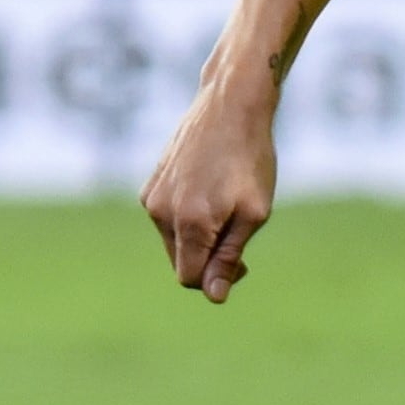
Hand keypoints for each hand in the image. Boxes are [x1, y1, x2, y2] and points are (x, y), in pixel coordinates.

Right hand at [140, 74, 278, 303]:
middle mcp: (161, 212)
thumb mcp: (254, 213)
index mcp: (189, 223)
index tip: (243, 264)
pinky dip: (188, 218)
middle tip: (241, 233)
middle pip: (181, 262)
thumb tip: (213, 296)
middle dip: (209, 260)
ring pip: (174, 241)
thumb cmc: (250, 160)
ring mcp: (151, 198)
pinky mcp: (150, 185)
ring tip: (227, 207)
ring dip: (200, 238)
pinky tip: (211, 191)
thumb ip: (229, 256)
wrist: (229, 107)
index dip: (217, 279)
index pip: (190, 278)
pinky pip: (168, 219)